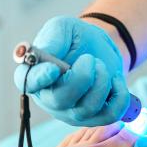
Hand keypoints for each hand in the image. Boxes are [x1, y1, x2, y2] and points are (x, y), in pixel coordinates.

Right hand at [14, 16, 129, 126]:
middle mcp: (48, 98)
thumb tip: (46, 53)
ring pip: (86, 108)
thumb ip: (52, 38)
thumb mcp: (63, 28)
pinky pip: (109, 115)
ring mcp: (70, 112)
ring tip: (101, 65)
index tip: (54, 68)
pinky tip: (114, 81)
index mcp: (34, 73)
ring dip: (101, 82)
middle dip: (82, 77)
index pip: (27, 82)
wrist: (99, 48)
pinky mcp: (93, 118)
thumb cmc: (75, 39)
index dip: (39, 78)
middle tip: (90, 59)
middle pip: (60, 100)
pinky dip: (119, 95)